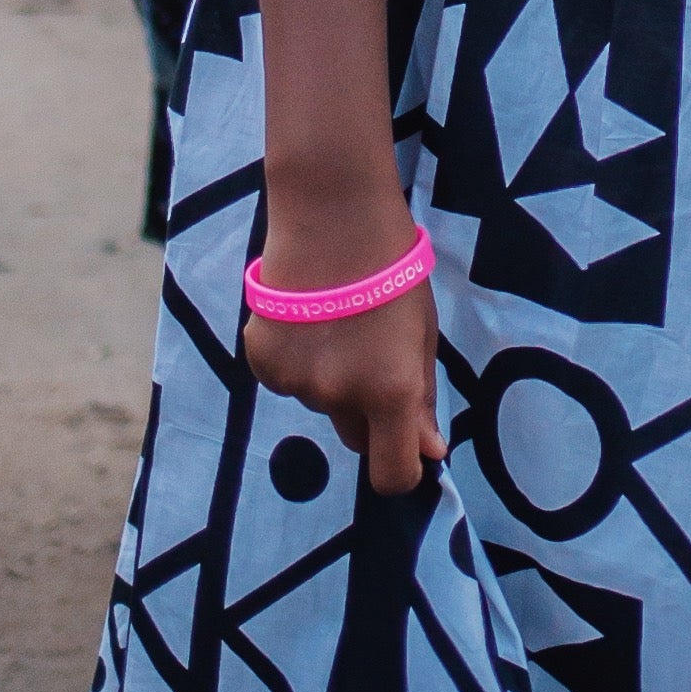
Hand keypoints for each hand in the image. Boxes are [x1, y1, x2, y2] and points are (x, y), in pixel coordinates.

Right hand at [244, 211, 445, 487]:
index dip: (402, 470)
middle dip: (369, 417)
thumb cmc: (391, 271)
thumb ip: (421, 399)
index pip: (393, 475)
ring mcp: (296, 381)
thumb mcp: (421, 334)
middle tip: (372, 360)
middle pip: (356, 438)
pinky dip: (298, 363)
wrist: (332, 217)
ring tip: (337, 323)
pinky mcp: (263, 361)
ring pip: (321, 403)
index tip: (406, 451)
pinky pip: (287, 382)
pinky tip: (306, 320)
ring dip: (331, 380)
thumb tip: (428, 453)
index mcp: (391, 391)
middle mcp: (340, 396)